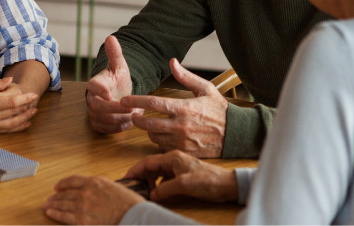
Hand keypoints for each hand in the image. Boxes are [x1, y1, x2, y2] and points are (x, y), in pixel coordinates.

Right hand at [0, 76, 38, 133]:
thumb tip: (9, 81)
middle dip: (27, 107)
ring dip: (24, 118)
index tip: (33, 94)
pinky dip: (16, 127)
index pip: (11, 102)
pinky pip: (5, 130)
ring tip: (33, 112)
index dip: (25, 99)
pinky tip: (24, 124)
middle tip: (36, 101)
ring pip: (12, 124)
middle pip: (14, 113)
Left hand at [44, 175, 144, 224]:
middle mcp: (86, 192)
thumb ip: (99, 188)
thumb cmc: (129, 204)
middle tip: (49, 199)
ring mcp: (83, 206)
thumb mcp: (113, 187)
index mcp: (94, 181)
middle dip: (56, 196)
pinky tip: (50, 213)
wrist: (133, 216)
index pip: (73, 180)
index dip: (63, 184)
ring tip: (47, 205)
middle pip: (66, 193)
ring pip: (63, 203)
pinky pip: (64, 216)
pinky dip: (55, 213)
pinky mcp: (82, 220)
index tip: (57, 187)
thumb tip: (91, 191)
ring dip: (53, 204)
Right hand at [86, 35, 140, 133]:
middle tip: (133, 108)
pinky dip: (119, 128)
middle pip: (97, 107)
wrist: (119, 92)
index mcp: (95, 83)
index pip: (91, 86)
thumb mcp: (120, 65)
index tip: (110, 95)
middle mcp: (91, 99)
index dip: (99, 91)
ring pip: (103, 119)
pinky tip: (130, 121)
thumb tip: (111, 37)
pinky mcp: (98, 124)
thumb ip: (115, 53)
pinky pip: (106, 130)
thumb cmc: (118, 78)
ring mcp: (93, 112)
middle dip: (116, 109)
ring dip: (121, 118)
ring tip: (135, 113)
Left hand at [122, 58, 227, 156]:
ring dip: (148, 130)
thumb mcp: (205, 89)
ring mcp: (183, 141)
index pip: (153, 103)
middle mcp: (181, 126)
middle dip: (136, 119)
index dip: (136, 101)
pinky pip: (164, 148)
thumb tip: (172, 62)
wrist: (237, 133)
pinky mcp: (186, 152)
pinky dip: (160, 142)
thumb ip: (186, 76)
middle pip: (148, 124)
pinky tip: (163, 135)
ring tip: (150, 124)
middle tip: (132, 114)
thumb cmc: (220, 109)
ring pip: (154, 137)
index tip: (124, 100)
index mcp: (184, 108)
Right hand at [123, 151, 237, 202]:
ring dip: (149, 182)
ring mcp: (178, 168)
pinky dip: (158, 185)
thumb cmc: (208, 181)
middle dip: (141, 177)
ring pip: (157, 173)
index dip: (135, 170)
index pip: (147, 162)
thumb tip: (151, 194)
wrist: (227, 185)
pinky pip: (165, 179)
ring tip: (144, 192)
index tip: (126, 179)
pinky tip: (157, 193)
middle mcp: (173, 160)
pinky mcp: (182, 175)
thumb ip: (165, 189)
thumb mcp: (184, 185)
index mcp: (172, 158)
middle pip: (150, 167)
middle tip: (133, 188)